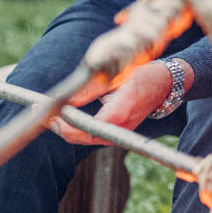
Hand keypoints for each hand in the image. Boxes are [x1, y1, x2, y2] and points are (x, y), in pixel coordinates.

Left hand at [50, 59, 192, 144]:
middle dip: (63, 128)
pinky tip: (67, 118)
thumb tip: (68, 98)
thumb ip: (92, 88)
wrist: (166, 83)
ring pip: (88, 137)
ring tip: (52, 117)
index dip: (67, 126)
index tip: (51, 117)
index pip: (88, 128)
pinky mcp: (120, 129)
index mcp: (120, 114)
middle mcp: (121, 127)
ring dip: (69, 129)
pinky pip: (95, 133)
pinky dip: (79, 127)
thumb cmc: (144, 75)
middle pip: (84, 137)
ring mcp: (121, 131)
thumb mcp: (117, 76)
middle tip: (45, 116)